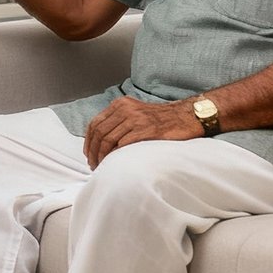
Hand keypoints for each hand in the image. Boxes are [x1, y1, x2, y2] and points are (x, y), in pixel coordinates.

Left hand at [82, 96, 200, 169]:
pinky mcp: (144, 130)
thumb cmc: (161, 119)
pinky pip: (122, 145)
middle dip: (93, 151)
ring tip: (102, 167)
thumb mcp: (135, 112)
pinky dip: (114, 156)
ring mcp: (134, 119)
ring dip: (101, 156)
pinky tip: (114, 164)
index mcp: (120, 104)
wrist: (184, 117)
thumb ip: (119, 120)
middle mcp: (125, 109)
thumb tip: (101, 139)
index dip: (89, 141)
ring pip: (107, 140)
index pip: (95, 123)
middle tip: (93, 165)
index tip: (88, 154)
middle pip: (99, 132)